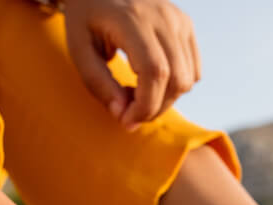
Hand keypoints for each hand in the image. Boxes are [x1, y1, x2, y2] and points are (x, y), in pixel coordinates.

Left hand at [63, 0, 200, 130]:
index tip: (126, 120)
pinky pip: (194, 70)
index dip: (145, 105)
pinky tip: (151, 81)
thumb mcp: (79, 50)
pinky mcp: (186, 25)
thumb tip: (124, 115)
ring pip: (188, 79)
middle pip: (177, 79)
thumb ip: (98, 84)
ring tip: (137, 93)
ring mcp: (178, 19)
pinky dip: (176, 86)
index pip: (155, 72)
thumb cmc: (85, 18)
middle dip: (155, 108)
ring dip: (165, 99)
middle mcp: (163, 17)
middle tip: (129, 111)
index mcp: (132, 19)